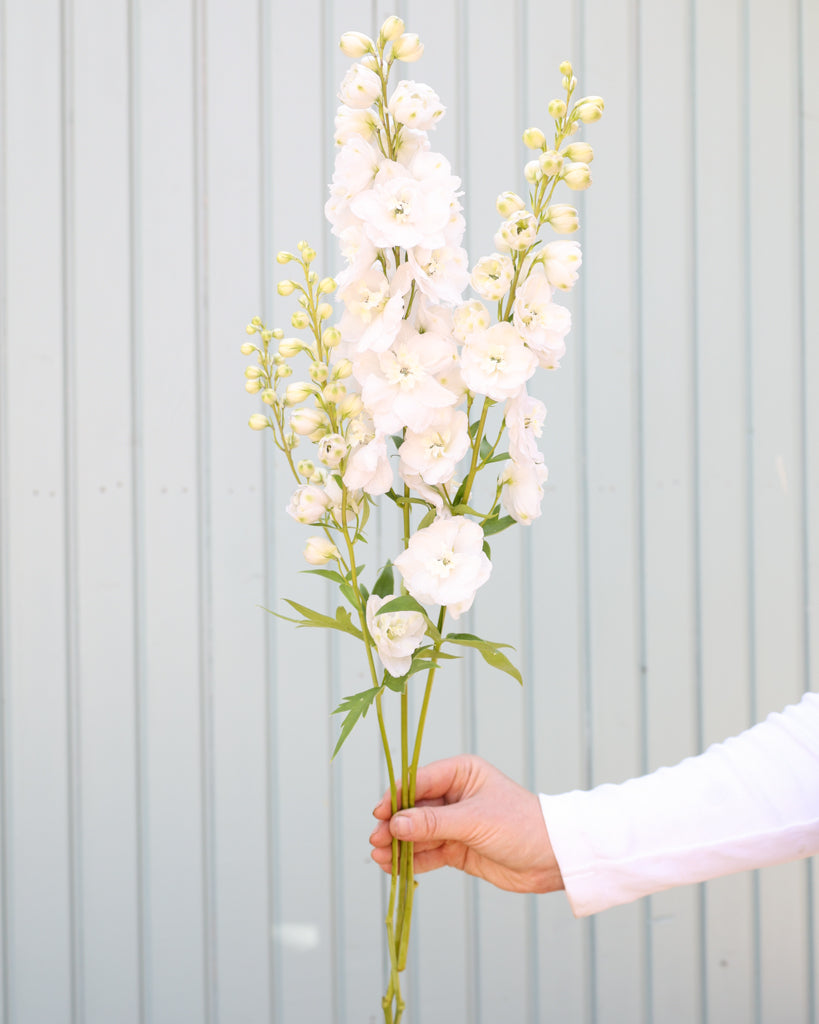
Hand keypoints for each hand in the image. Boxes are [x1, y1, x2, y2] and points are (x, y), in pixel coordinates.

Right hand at [369, 755, 563, 893]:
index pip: (418, 781)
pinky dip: (411, 860)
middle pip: (414, 808)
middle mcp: (454, 795)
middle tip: (376, 840)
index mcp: (461, 773)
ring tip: (379, 857)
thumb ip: (433, 824)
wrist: (552, 859)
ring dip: (398, 845)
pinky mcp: (457, 848)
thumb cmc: (520, 826)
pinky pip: (427, 852)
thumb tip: (395, 824)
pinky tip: (392, 867)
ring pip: (417, 833)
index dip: (396, 797)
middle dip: (394, 824)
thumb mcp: (474, 820)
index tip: (379, 814)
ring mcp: (455, 823)